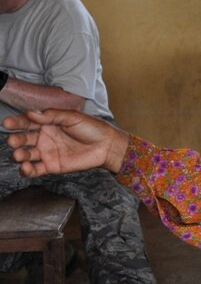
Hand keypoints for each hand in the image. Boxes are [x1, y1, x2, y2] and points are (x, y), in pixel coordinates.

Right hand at [3, 109, 128, 175]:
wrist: (107, 146)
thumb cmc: (92, 128)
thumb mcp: (72, 117)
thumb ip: (52, 116)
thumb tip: (31, 113)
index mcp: (47, 123)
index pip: (27, 122)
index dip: (16, 122)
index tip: (7, 123)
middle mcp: (44, 138)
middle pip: (23, 139)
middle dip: (15, 140)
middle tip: (14, 141)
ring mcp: (46, 152)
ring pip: (25, 154)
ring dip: (19, 155)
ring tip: (19, 155)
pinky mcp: (52, 166)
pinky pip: (35, 170)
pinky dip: (27, 170)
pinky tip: (25, 167)